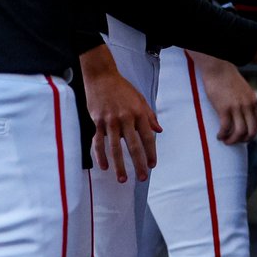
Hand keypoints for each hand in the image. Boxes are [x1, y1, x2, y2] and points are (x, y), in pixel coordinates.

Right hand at [80, 44, 161, 182]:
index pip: (147, 138)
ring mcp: (110, 121)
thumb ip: (150, 116)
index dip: (151, 153)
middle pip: (134, 146)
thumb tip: (159, 131)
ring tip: (123, 179)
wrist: (102, 77)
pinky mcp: (98, 122)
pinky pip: (99, 142)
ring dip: (119, 165)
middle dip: (139, 164)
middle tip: (142, 178)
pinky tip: (104, 166)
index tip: (152, 165)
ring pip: (115, 148)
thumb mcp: (141, 99)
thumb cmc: (123, 89)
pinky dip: (101, 156)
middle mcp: (126, 119)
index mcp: (139, 114)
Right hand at [191, 52, 256, 143]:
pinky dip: (223, 135)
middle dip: (243, 140)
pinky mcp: (224, 108)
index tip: (242, 136)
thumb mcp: (243, 90)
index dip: (250, 134)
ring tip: (225, 140)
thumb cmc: (227, 78)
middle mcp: (248, 106)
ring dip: (232, 140)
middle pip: (251, 131)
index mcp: (253, 102)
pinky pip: (226, 128)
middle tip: (234, 141)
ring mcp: (237, 107)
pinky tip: (218, 135)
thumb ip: (245, 101)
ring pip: (240, 132)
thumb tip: (242, 114)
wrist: (218, 68)